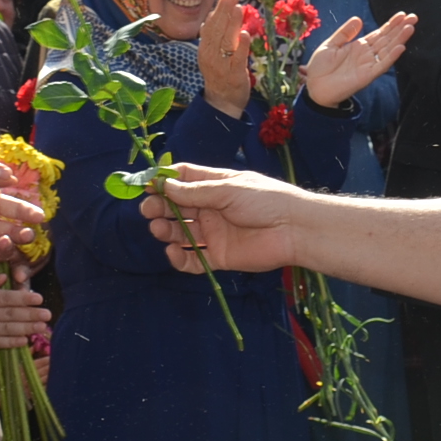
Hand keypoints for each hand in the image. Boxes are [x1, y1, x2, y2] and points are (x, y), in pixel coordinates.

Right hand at [0, 267, 49, 350]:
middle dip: (31, 315)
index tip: (39, 298)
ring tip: (41, 327)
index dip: (24, 298)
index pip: (6, 298)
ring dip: (26, 329)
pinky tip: (24, 340)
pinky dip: (11, 342)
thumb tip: (4, 278)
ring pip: (7, 330)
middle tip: (47, 314)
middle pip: (10, 315)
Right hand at [135, 164, 307, 273]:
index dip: (164, 181)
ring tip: (158, 229)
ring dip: (166, 231)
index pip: (183, 180)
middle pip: (177, 207)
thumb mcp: (228, 189)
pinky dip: (179, 258)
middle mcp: (211, 209)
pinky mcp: (219, 257)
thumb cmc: (264, 200)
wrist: (293, 229)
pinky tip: (173, 252)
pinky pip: (193, 260)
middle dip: (160, 207)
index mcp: (215, 186)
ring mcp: (214, 234)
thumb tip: (164, 186)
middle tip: (147, 210)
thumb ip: (195, 192)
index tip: (146, 185)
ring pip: (181, 234)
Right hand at [198, 0, 252, 116]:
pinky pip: (237, 58)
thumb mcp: (212, 53)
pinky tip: (245, 34)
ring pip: (225, 42)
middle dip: (224, 12)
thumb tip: (213, 14)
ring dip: (232, 24)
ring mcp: (222, 65)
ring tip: (239, 8)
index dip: (217, 11)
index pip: (209, 26)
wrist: (222, 102)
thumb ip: (213, 35)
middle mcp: (210, 56)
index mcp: (205, 49)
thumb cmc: (220, 73)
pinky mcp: (234, 74)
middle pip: (216, 31)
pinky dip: (241, 46)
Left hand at [301, 11, 414, 107]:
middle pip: (387, 39)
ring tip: (410, 28)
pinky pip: (381, 65)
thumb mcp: (331, 44)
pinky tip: (401, 48)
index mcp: (359, 46)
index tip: (402, 14)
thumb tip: (359, 19)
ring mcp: (368, 65)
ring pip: (388, 50)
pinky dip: (391, 57)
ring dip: (400, 39)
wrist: (314, 87)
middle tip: (414, 17)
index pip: (379, 33)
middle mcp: (367, 55)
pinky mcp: (367, 76)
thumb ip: (345, 33)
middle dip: (400, 28)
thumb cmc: (320, 67)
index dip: (391, 24)